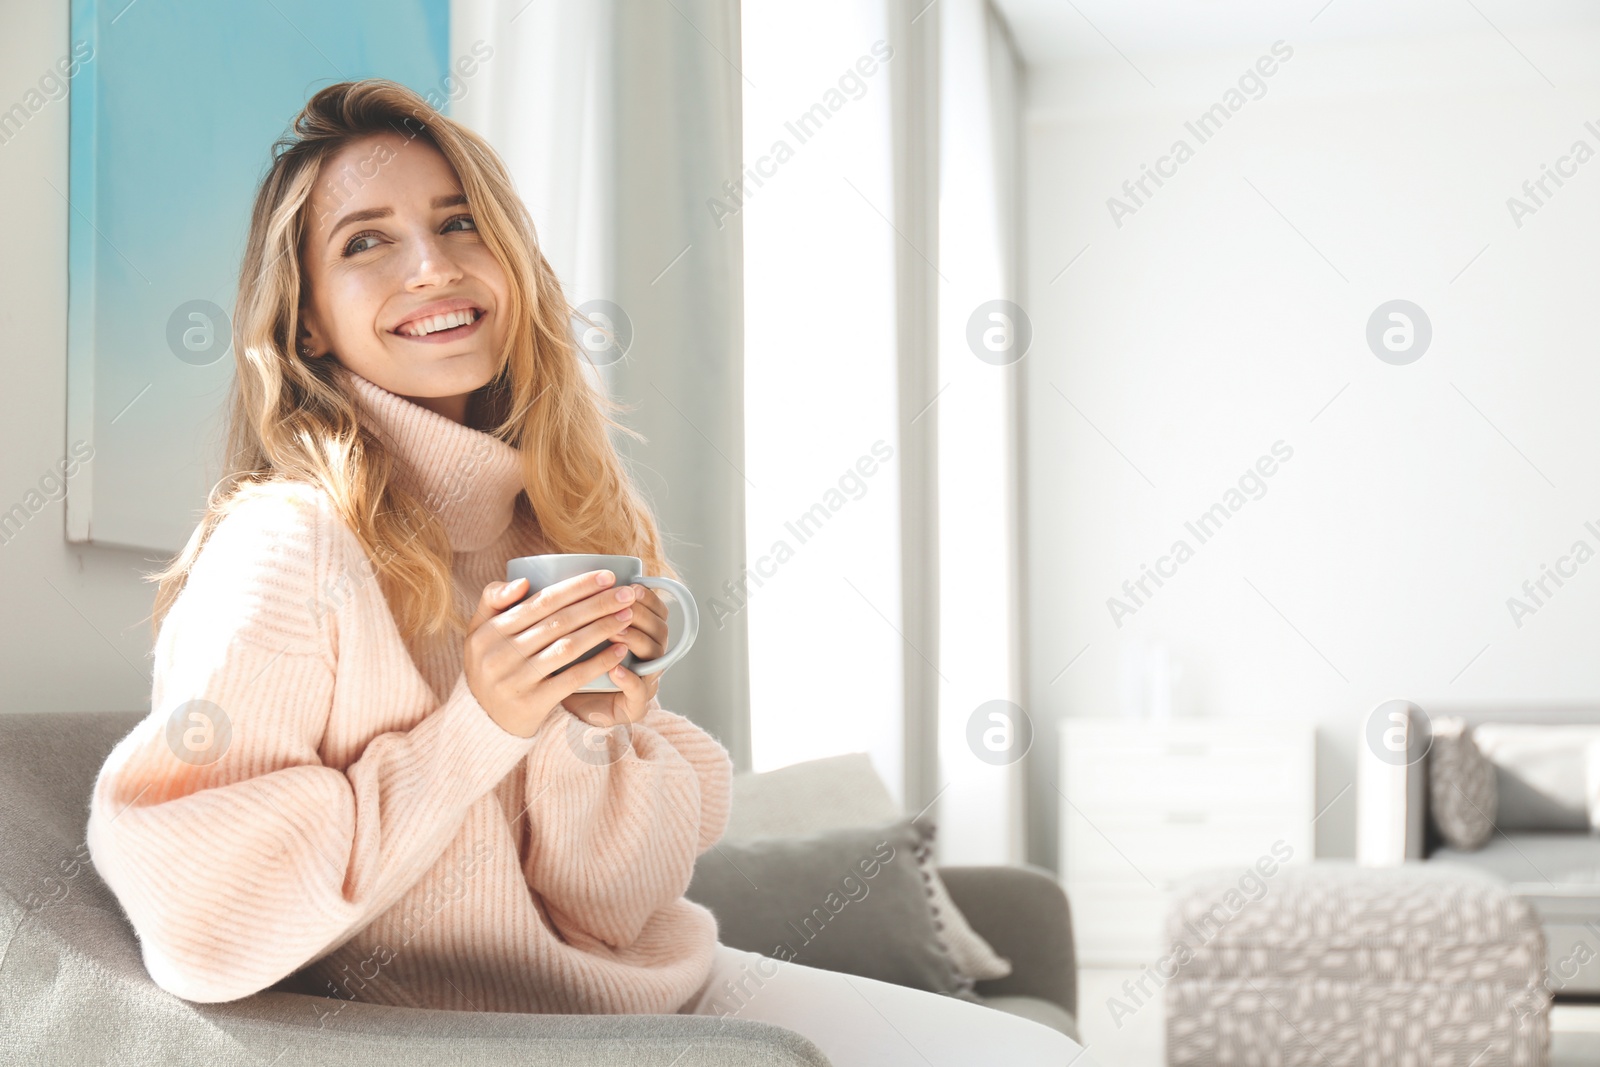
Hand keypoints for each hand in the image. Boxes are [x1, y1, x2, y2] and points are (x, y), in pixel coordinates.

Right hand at [462, 569, 641, 737]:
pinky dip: (598, 663)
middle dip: (598, 604)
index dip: (578, 587)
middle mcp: (501, 653)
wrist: (482, 719)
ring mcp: (517, 679)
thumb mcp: (478, 631)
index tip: (608, 576)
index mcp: (489, 630)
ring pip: (568, 647)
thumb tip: (525, 581)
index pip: (542, 601)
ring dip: (602, 629)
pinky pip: (572, 679)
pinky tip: (619, 650)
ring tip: (627, 616)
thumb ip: (494, 599)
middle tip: (628, 594)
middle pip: (559, 621)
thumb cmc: (488, 664)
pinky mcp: (533, 703)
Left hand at [564, 583, 669, 728]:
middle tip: (620, 607)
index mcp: (643, 634)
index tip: (631, 585)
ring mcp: (645, 682)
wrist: (564, 703)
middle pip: (660, 631)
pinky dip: (630, 679)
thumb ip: (582, 605)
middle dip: (640, 616)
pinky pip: (640, 693)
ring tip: (615, 633)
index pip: (658, 611)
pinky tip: (616, 669)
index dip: (649, 597)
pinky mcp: (634, 706)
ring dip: (635, 641)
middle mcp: (650, 657)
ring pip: (654, 658)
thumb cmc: (572, 661)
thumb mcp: (578, 628)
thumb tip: (567, 567)